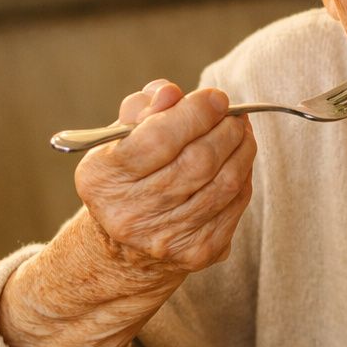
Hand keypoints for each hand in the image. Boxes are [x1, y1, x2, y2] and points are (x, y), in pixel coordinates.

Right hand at [75, 79, 255, 276]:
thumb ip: (142, 109)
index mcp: (104, 179)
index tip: (216, 97)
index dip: (195, 113)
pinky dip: (243, 177)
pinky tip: (239, 160)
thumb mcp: (119, 140)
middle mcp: (130, 214)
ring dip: (242, 150)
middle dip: (225, 130)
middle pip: (197, 162)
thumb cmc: (127, 177)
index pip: (158, 139)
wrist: (124, 250)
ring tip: (241, 132)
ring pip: (224, 183)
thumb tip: (171, 93)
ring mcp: (166, 238)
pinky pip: (235, 205)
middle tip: (233, 115)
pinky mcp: (198, 253)